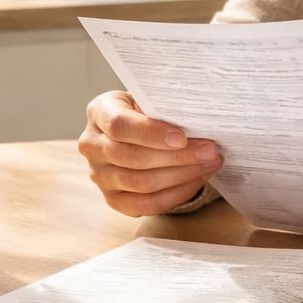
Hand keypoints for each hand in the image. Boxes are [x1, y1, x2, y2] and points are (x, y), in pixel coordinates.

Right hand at [77, 90, 222, 216]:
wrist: (135, 130)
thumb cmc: (145, 110)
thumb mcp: (148, 98)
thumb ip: (163, 107)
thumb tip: (198, 121)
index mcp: (98, 112)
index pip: (119, 125)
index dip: (151, 133)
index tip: (182, 137)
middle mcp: (92, 145)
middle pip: (133, 158)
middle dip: (178, 157)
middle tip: (210, 151)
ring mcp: (99, 176)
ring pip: (142, 183)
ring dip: (182, 175)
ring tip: (209, 164)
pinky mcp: (113, 199)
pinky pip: (147, 204)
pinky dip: (176, 194)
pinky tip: (197, 180)